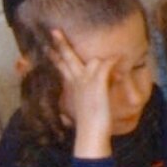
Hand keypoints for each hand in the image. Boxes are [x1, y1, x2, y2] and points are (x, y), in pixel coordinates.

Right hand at [45, 28, 116, 158]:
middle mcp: (77, 82)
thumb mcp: (83, 108)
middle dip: (61, 44)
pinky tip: (120, 57)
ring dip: (104, 60)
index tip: (47, 48)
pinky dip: (114, 60)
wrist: (90, 135)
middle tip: (54, 31)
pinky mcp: (98, 84)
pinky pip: (106, 65)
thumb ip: (83, 98)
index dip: (54, 56)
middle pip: (67, 58)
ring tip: (117, 58)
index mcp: (72, 86)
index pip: (61, 67)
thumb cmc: (88, 125)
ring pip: (93, 60)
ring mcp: (87, 82)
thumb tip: (78, 103)